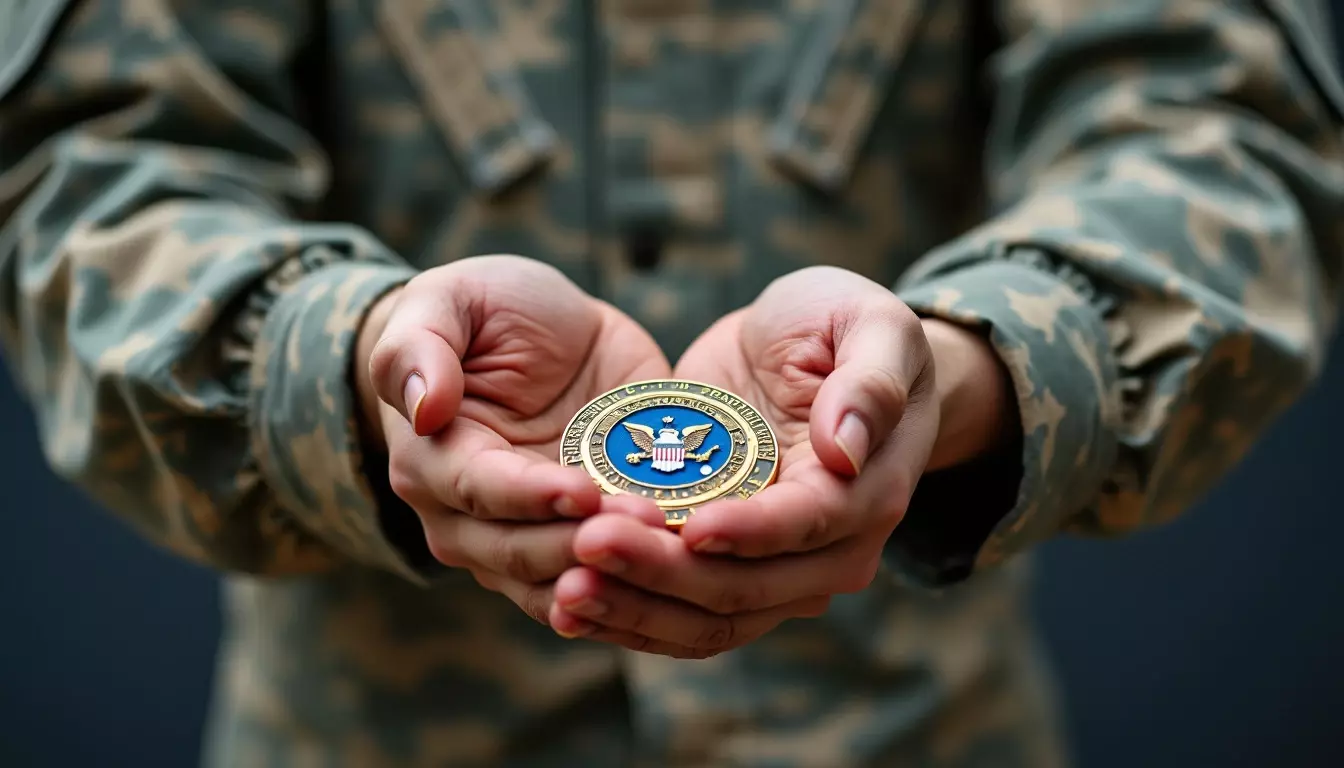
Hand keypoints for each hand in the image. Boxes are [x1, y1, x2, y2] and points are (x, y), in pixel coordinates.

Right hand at [354, 255, 669, 623]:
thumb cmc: (487, 311)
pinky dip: (631, 592)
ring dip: (612, 575)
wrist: (546, 333)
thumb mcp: (453, 300)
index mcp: (432, 460)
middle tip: (644, 525)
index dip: (530, 496)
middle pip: (519, 552)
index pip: (478, 490)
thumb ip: (419, 346)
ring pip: (559, 584)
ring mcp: (523, 541)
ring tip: (667, 549)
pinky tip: (673, 585)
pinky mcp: (577, 545)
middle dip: (581, 544)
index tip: (582, 491)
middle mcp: (466, 519)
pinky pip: (599, 589)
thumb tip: (424, 407)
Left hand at [550, 267, 1013, 656]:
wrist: (817, 356)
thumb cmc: (847, 329)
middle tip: (588, 546)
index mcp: (865, 496)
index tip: (690, 526)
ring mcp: (774, 571)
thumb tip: (846, 450)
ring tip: (566, 588)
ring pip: (705, 618)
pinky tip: (566, 604)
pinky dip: (626, 615)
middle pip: (744, 590)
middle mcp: (825, 553)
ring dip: (634, 608)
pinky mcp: (723, 567)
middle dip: (665, 574)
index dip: (748, 533)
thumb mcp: (873, 327)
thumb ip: (869, 384)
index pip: (804, 527)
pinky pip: (677, 614)